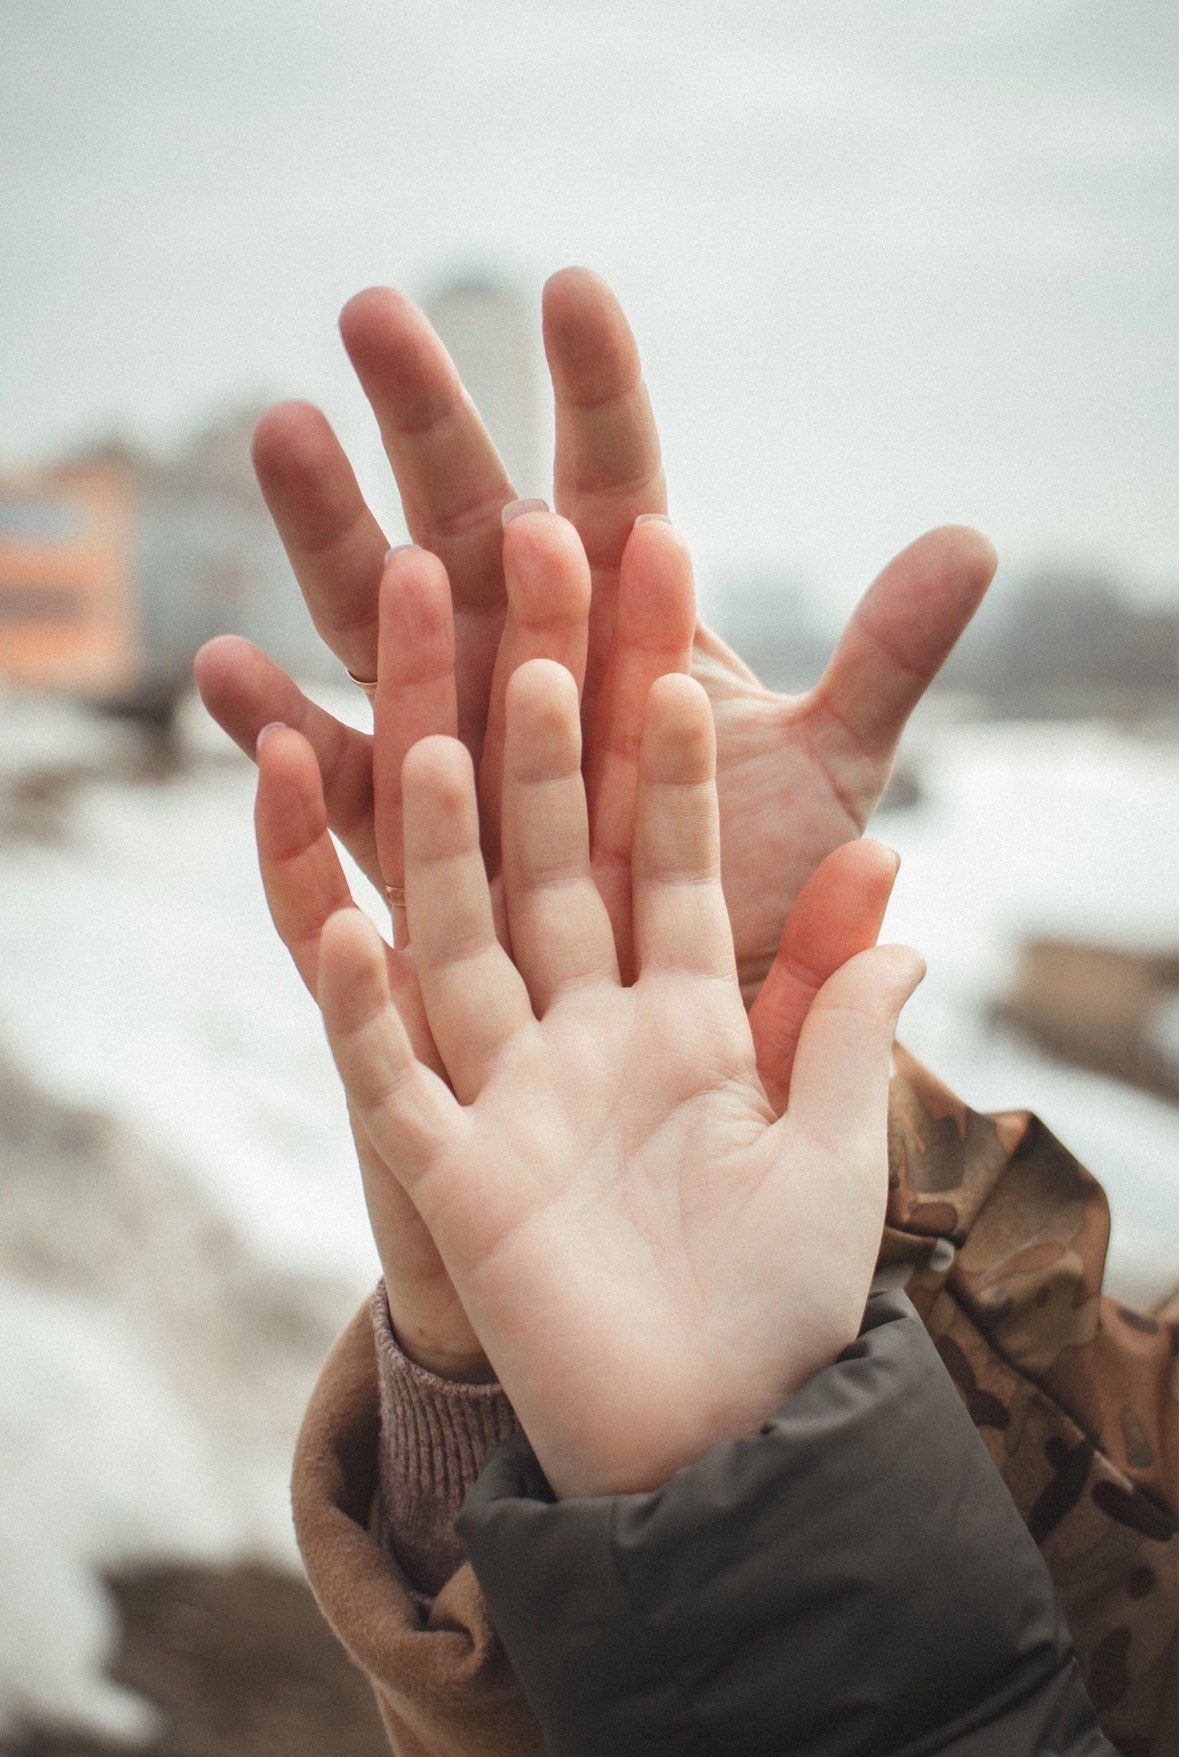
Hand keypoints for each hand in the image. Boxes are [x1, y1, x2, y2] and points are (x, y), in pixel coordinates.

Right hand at [194, 269, 994, 995]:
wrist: (705, 1019)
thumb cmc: (769, 893)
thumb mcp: (836, 778)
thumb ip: (886, 663)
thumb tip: (974, 537)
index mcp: (634, 625)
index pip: (614, 482)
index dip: (595, 392)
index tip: (572, 290)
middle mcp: (531, 660)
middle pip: (473, 524)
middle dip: (430, 421)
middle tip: (374, 312)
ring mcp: (460, 741)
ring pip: (382, 626)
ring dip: (331, 537)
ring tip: (285, 435)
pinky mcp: (404, 841)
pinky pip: (337, 782)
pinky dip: (278, 732)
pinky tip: (223, 668)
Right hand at [317, 659, 922, 1497]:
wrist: (724, 1439)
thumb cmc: (784, 1302)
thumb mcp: (834, 1145)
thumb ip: (845, 1015)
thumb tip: (890, 868)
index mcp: (675, 1022)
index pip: (662, 862)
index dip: (666, 761)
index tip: (673, 649)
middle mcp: (578, 1038)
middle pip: (540, 867)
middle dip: (531, 750)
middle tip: (512, 628)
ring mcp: (505, 1100)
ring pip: (455, 945)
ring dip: (434, 847)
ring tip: (427, 729)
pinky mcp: (451, 1183)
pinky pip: (391, 1082)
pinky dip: (366, 1010)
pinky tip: (348, 922)